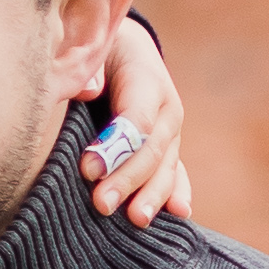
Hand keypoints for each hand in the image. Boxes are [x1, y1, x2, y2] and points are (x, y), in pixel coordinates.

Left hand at [85, 14, 192, 228]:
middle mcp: (166, 109)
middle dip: (128, 178)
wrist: (122, 50)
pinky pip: (175, 174)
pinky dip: (177, 193)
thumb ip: (89, 69)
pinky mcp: (167, 151)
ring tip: (137, 219)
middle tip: (102, 204)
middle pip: (151, 149)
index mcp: (147, 78)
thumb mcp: (90, 49)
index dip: (116, 145)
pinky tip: (179, 214)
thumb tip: (88, 90)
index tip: (88, 169)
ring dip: (152, 195)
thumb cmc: (96, 52)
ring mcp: (171, 133)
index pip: (137, 117)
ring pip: (165, 167)